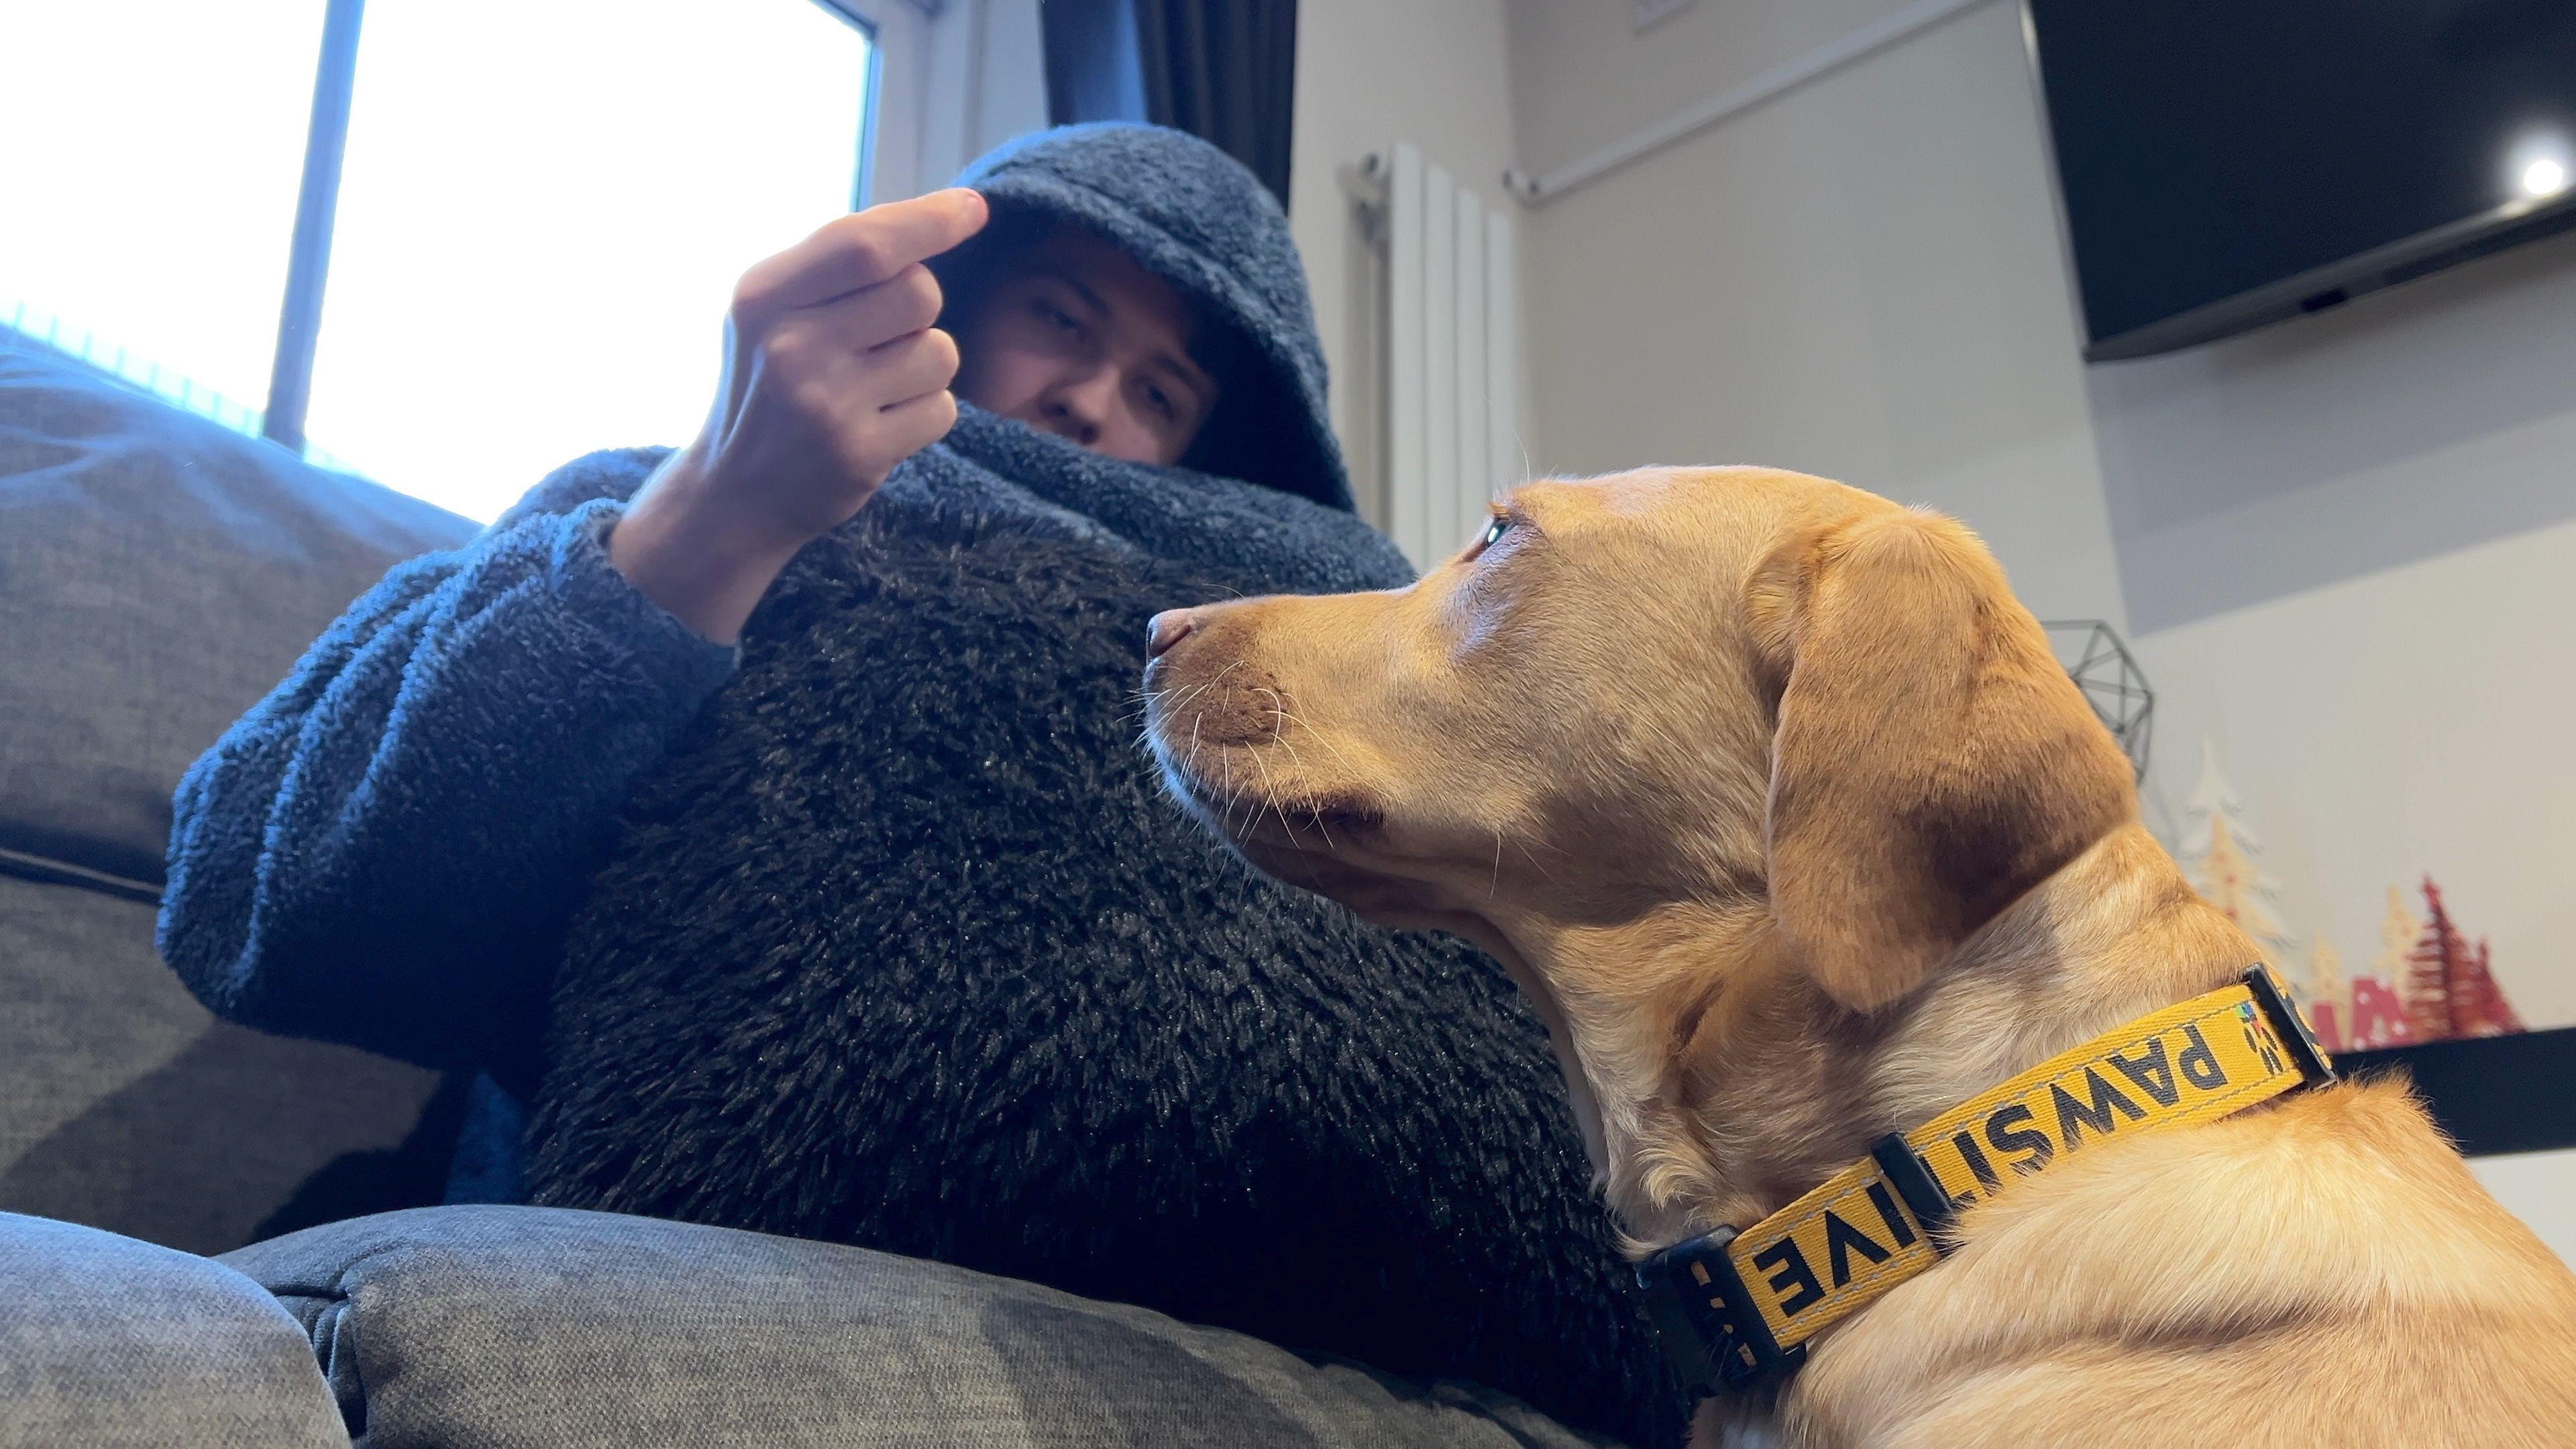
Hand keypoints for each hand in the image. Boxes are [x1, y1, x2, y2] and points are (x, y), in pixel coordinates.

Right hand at [610, 188, 989, 641]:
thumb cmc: (770, 384)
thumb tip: (947, 213)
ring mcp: (825, 403)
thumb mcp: (772, 311)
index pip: (864, 243)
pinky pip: (942, 409)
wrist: (733, 494)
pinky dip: (924, 414)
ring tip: (873, 388)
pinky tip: (879, 425)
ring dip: (923, 366)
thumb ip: (838, 265)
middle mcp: (790, 345)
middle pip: (919, 292)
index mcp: (764, 295)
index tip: (973, 208)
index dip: (929, 221)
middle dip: (916, 311)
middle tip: (875, 340)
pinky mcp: (860, 454)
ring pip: (941, 352)